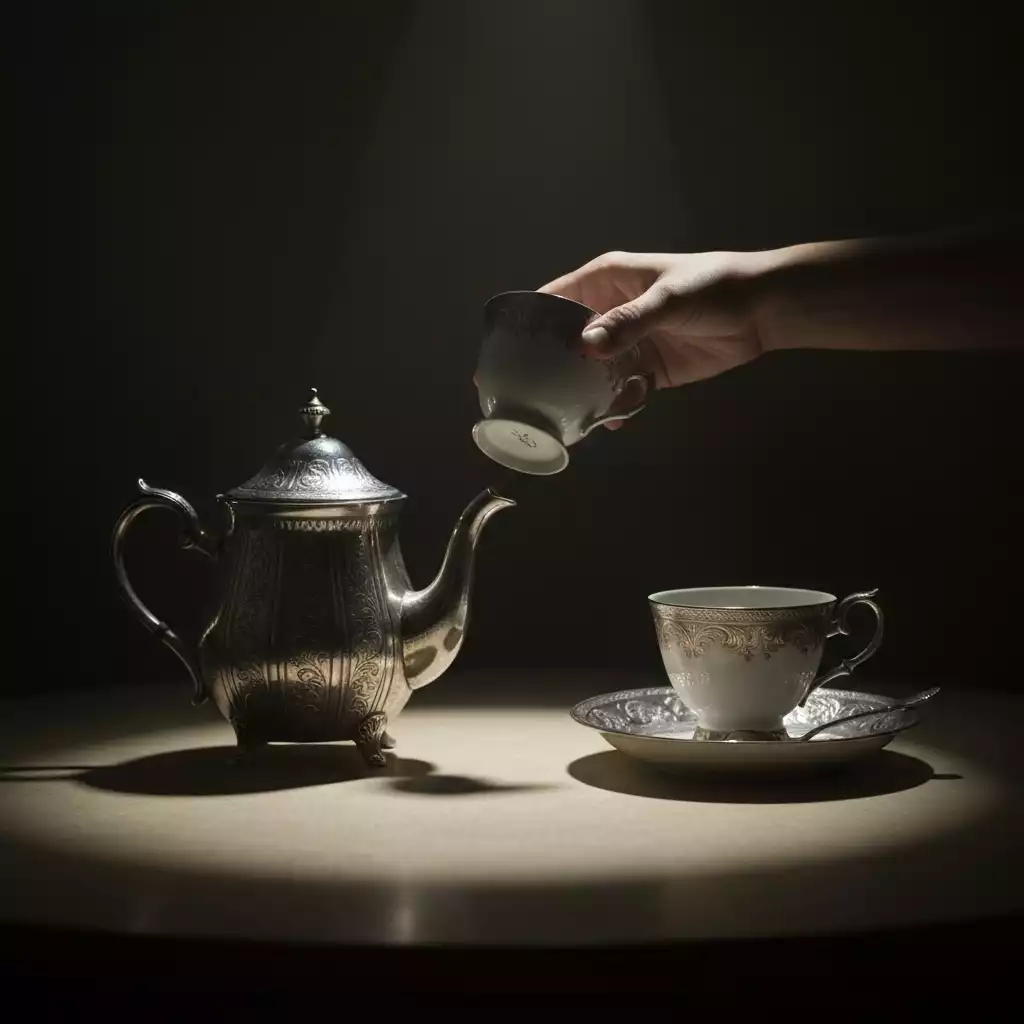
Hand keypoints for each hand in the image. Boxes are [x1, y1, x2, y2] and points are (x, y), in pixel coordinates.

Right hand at [538, 250, 769, 405]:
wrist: (763, 311)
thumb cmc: (713, 287)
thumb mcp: (668, 299)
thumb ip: (628, 323)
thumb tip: (586, 348)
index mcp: (605, 282)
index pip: (554, 301)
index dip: (528, 324)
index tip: (503, 354)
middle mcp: (609, 313)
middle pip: (567, 343)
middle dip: (550, 368)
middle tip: (526, 397)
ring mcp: (627, 344)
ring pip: (592, 372)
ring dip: (581, 393)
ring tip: (565, 417)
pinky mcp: (648, 371)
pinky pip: (621, 391)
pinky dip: (614, 406)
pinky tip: (610, 421)